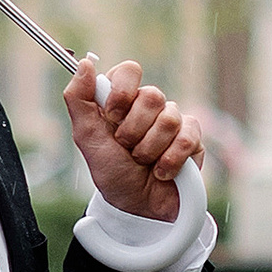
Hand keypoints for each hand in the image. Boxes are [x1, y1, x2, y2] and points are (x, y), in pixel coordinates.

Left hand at [64, 54, 203, 222]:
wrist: (135, 208)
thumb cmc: (112, 172)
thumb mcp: (86, 137)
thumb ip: (79, 99)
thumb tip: (85, 63)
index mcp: (123, 99)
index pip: (129, 70)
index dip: (121, 94)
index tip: (112, 117)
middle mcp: (149, 106)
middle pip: (152, 95)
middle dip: (133, 131)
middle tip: (127, 148)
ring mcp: (173, 121)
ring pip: (169, 119)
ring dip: (149, 150)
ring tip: (143, 162)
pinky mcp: (193, 140)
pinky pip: (187, 139)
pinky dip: (169, 162)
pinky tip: (162, 172)